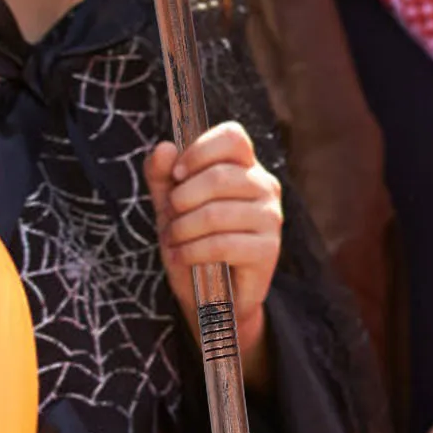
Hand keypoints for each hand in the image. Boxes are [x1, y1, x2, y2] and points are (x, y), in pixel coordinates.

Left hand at [146, 122, 282, 386]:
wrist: (210, 295)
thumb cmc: (192, 242)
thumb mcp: (170, 205)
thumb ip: (161, 175)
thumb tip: (164, 147)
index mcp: (245, 168)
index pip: (233, 137)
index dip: (200, 150)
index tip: (177, 174)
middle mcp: (265, 187)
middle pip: (220, 176)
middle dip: (182, 198)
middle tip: (171, 217)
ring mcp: (271, 218)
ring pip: (216, 213)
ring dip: (183, 229)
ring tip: (174, 240)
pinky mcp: (268, 250)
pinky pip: (222, 244)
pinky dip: (192, 251)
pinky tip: (182, 257)